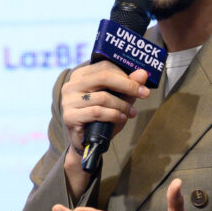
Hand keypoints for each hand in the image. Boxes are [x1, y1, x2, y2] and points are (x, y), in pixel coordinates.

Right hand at [60, 63, 149, 196]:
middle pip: (104, 77)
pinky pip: (97, 112)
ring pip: (103, 97)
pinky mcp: (69, 116)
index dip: (126, 75)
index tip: (142, 85)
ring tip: (131, 112)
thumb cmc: (102, 119)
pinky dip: (113, 115)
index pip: (106, 66)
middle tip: (144, 94)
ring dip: (122, 105)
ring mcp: (68, 100)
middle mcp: (71, 85)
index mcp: (81, 75)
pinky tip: (121, 119)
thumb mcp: (118, 100)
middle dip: (128, 86)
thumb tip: (142, 74)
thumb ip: (128, 87)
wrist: (87, 144)